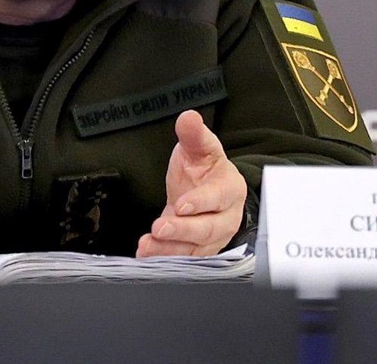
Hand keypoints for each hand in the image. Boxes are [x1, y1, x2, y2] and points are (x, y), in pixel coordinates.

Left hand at [136, 110, 245, 257]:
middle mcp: (225, 218)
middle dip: (183, 231)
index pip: (217, 197)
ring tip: (147, 246)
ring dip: (169, 249)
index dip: (200, 202)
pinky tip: (147, 254)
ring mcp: (213, 239)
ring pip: (194, 249)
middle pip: (208, 229)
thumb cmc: (205, 170)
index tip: (181, 205)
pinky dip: (165, 258)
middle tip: (160, 228)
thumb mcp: (199, 149)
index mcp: (230, 189)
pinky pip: (183, 259)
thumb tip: (188, 117)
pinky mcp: (198, 252)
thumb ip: (193, 135)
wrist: (205, 192)